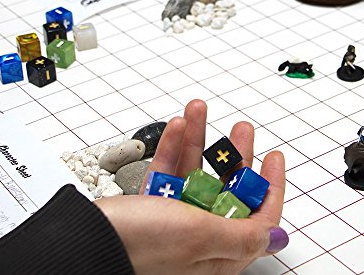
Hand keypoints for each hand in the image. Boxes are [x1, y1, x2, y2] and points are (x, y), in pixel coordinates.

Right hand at [95, 99, 286, 274]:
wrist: (87, 241)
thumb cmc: (140, 246)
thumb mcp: (199, 237)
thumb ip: (241, 234)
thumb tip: (276, 236)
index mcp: (219, 251)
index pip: (259, 218)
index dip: (270, 186)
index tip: (273, 157)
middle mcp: (199, 235)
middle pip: (228, 188)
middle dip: (236, 154)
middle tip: (242, 129)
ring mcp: (175, 217)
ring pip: (196, 171)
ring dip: (199, 138)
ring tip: (199, 111)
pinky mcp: (152, 203)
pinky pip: (169, 168)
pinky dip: (174, 145)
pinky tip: (178, 126)